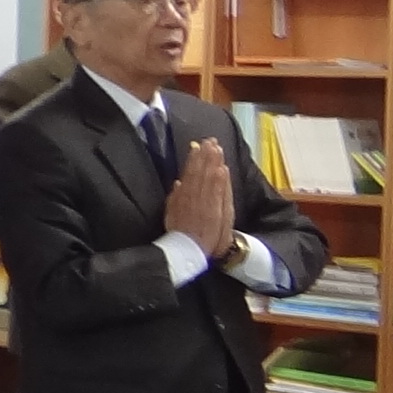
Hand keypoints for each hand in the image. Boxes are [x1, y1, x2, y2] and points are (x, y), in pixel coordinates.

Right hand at [164, 135, 236, 257]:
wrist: (189, 251)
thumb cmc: (180, 233)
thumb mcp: (171, 214)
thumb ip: (175, 198)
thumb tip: (178, 182)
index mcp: (182, 197)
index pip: (189, 174)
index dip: (194, 159)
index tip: (198, 146)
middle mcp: (193, 198)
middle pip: (200, 173)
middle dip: (206, 156)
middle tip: (210, 141)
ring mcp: (205, 204)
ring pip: (209, 179)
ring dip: (213, 163)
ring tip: (217, 149)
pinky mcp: (215, 211)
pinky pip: (217, 193)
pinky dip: (220, 180)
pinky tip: (222, 168)